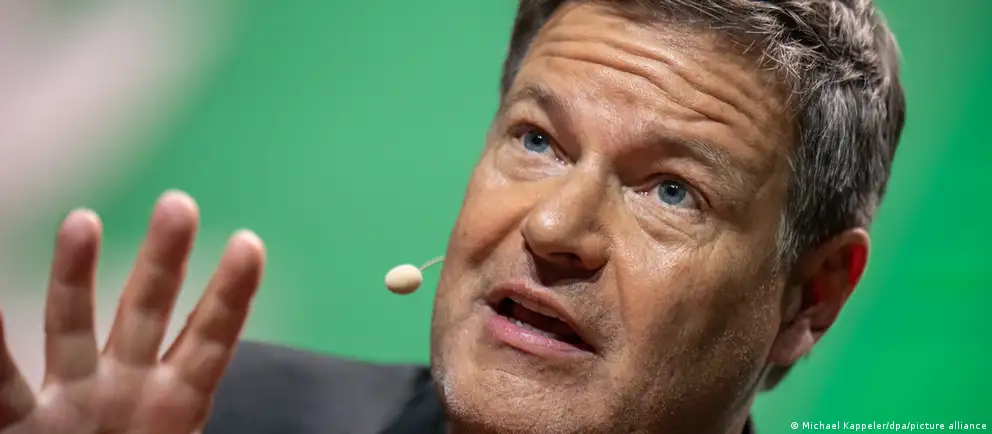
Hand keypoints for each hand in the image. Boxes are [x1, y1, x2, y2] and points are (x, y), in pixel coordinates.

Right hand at [0, 191, 265, 433]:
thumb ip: (193, 430)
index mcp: (176, 409)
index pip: (209, 340)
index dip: (230, 294)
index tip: (249, 243)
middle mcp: (125, 392)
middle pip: (146, 312)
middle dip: (164, 260)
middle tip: (180, 204)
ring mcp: (70, 401)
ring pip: (69, 326)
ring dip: (74, 275)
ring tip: (84, 221)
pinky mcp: (16, 423)